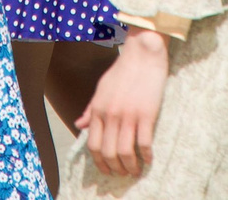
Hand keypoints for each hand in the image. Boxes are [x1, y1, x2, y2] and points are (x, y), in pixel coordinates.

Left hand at [76, 26, 168, 178]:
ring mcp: (128, 115)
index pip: (93, 145)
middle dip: (115, 168)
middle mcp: (110, 115)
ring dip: (129, 167)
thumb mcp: (101, 88)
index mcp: (98, 110)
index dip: (100, 162)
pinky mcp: (146, 113)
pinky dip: (145, 156)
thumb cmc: (123, 70)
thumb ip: (91, 108)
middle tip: (122, 174)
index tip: (107, 169)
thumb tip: (79, 124)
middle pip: (108, 153)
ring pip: (124, 152)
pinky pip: (144, 142)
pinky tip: (148, 159)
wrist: (143, 53)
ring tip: (135, 172)